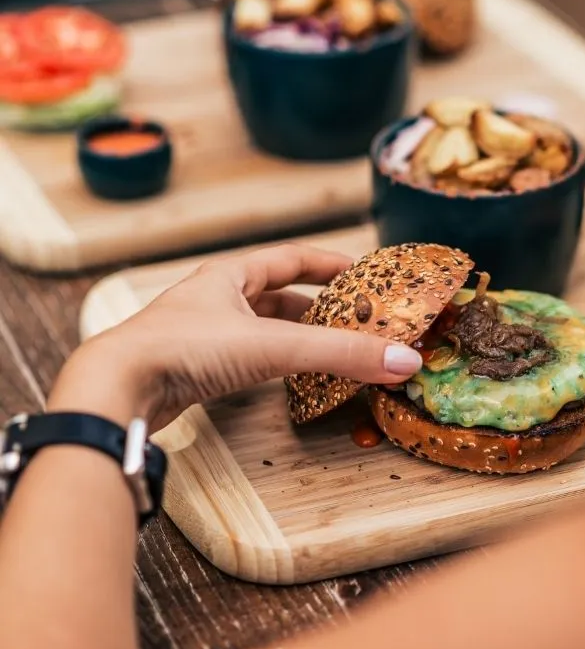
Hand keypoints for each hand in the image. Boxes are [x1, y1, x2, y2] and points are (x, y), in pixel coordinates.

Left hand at [47, 244, 424, 429]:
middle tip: (355, 319)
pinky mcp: (194, 368)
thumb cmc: (184, 350)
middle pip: (278, 294)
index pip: (290, 258)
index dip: (328, 263)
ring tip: (332, 348)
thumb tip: (404, 360)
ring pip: (262, 328)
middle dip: (318, 306)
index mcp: (230, 275)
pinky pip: (247, 357)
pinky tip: (289, 376)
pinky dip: (275, 362)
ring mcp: (202, 334)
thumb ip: (340, 354)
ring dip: (296, 336)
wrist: (117, 390)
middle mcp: (215, 299)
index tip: (362, 271)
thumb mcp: (272, 346)